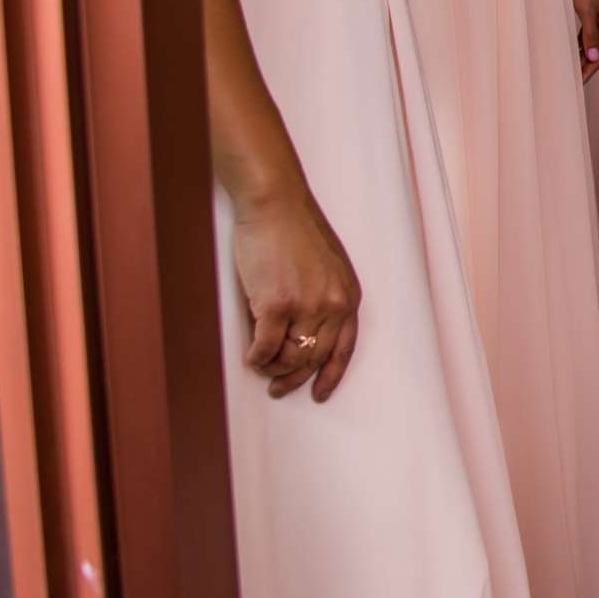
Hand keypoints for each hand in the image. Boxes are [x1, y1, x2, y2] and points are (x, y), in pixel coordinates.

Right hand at [229, 185, 360, 399]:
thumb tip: (304, 332)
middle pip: (316, 358)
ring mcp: (306, 306)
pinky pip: (266, 346)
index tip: (320, 393)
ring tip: (262, 369)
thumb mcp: (326, 267)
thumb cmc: (294, 230)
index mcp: (348, 296)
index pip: (345, 348)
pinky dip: (257, 358)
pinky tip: (250, 357)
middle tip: (279, 388)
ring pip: (291, 357)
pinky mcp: (277, 304)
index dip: (332, 375)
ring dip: (274, 369)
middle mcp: (333, 305)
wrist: (275, 205)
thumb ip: (323, 298)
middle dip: (296, 379)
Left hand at [571, 0, 598, 81]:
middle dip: (587, 67)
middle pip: (598, 53)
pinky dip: (579, 46)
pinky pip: (587, 37)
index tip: (578, 83)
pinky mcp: (593, 16)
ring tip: (571, 70)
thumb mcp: (587, 12)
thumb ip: (590, 36)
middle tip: (573, 81)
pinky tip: (571, 52)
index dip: (590, 70)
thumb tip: (593, 57)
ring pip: (592, 46)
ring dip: (582, 58)